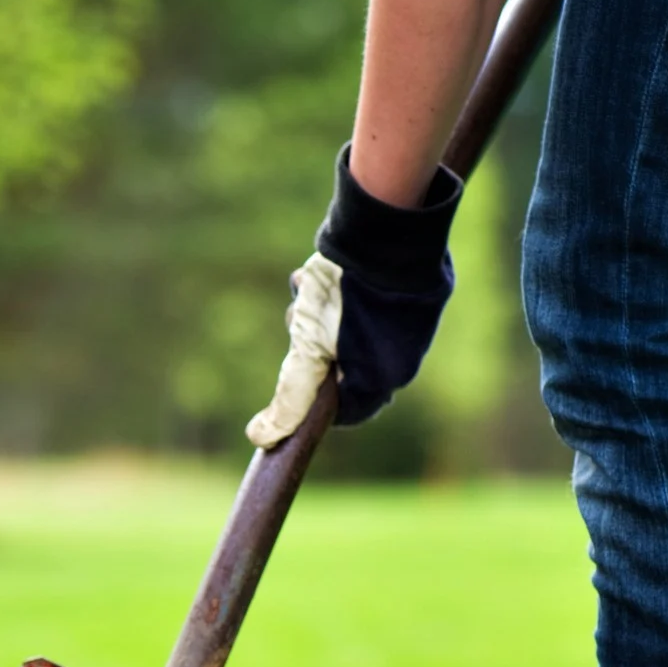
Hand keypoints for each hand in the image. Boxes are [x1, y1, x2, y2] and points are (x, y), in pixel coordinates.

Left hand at [246, 145, 460, 447]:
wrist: (386, 229)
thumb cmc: (346, 296)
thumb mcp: (308, 350)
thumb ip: (290, 396)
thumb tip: (261, 437)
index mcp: (388, 378)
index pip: (346, 410)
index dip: (312, 398)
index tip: (292, 375)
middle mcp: (403, 354)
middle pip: (341, 368)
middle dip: (310, 347)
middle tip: (300, 321)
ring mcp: (407, 322)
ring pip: (345, 334)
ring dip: (316, 316)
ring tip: (309, 289)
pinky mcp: (405, 290)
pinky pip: (361, 304)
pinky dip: (334, 295)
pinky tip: (319, 274)